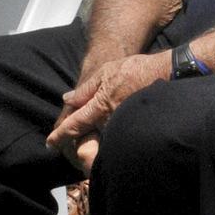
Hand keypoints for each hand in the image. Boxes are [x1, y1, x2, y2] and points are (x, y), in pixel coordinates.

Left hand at [44, 50, 171, 168]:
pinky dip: (106, 136)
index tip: (50, 144)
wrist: (165, 74)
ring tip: (90, 137)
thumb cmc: (134, 70)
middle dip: (78, 141)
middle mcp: (110, 120)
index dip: (60, 136)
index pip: (75, 125)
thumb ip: (85, 89)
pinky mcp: (132, 128)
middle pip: (87, 137)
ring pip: (100, 138)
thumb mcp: (105, 72)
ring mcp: (122, 126)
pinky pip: (114, 135)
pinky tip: (108, 129)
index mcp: (100, 106)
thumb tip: (67, 99)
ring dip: (93, 138)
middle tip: (69, 141)